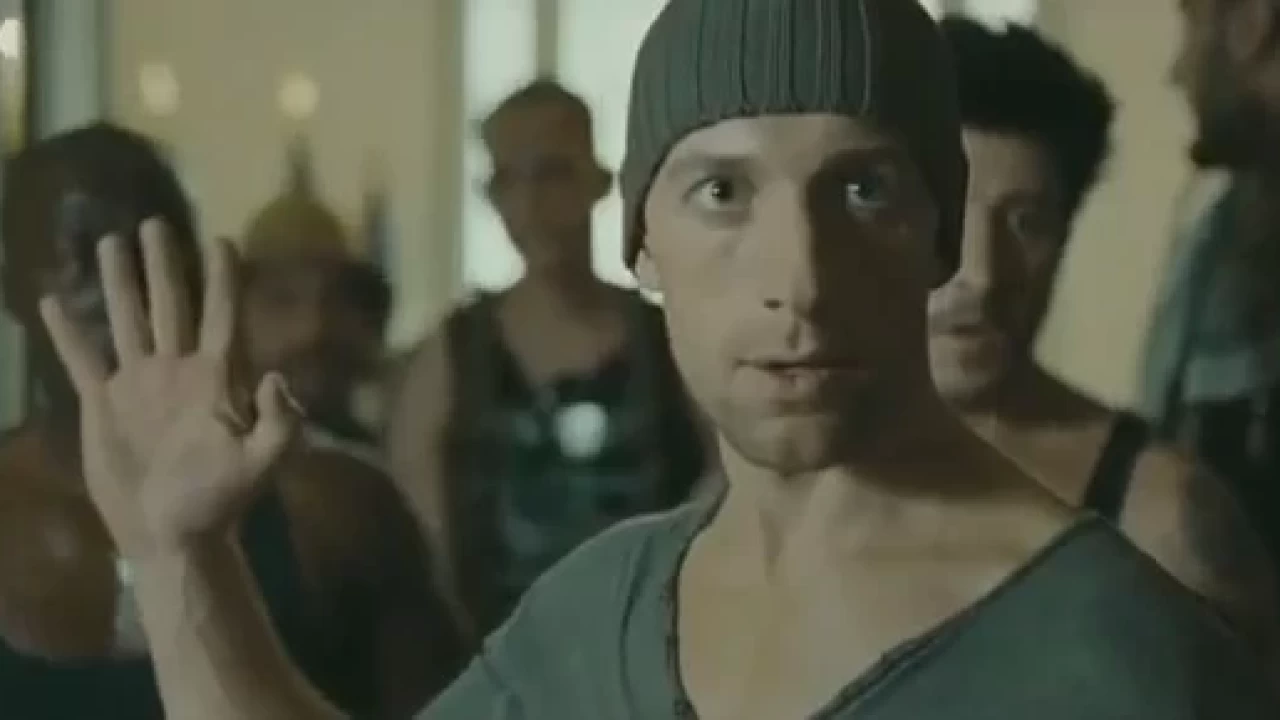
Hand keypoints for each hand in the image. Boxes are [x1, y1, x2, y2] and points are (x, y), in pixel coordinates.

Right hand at [40, 219, 300, 558]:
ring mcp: (140, 384)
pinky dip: (67, 332)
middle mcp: (179, 369)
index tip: (221, 239)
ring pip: (128, 319)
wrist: (170, 534)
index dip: (223, 278)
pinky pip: (83, 358)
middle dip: (165, 264)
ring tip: (110, 241)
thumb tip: (279, 377)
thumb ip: (280, 423)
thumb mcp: (262, 465)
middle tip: (156, 222)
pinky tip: (51, 299)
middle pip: (171, 303)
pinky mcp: (105, 404)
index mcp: (219, 378)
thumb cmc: (220, 502)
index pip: (223, 314)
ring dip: (120, 282)